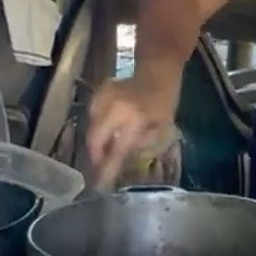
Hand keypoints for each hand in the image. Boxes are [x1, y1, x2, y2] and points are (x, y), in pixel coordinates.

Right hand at [86, 74, 178, 189]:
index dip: (108, 169)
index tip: (101, 184)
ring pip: (91, 126)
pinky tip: (104, 129)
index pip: (117, 150)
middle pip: (95, 139)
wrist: (157, 71)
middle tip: (99, 168)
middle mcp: (116, 108)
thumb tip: (122, 160)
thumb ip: (142, 145)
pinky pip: (92, 114)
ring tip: (103, 151)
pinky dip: (96, 125)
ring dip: (95, 141)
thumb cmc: (164, 101)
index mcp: (135, 119)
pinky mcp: (99, 91)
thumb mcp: (162, 127)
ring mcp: (105, 97)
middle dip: (95, 156)